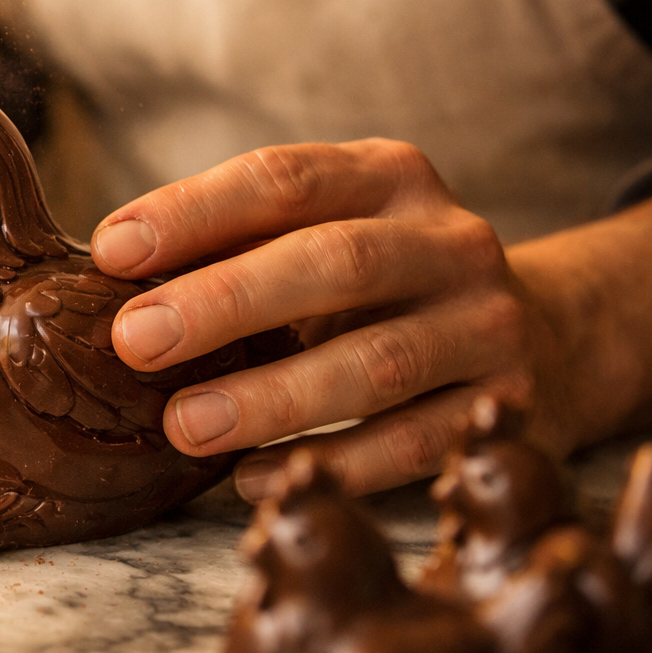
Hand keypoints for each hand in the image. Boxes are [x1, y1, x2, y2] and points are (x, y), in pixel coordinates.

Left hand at [90, 139, 651, 499]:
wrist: (543, 333)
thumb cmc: (379, 284)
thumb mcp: (324, 234)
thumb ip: (235, 244)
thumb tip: (109, 280)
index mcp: (388, 175)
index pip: (283, 178)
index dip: (193, 212)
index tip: (109, 252)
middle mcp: (449, 240)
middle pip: (335, 262)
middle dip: (225, 301)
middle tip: (134, 342)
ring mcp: (489, 325)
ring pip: (376, 363)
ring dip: (271, 398)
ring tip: (183, 426)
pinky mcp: (511, 408)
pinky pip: (413, 445)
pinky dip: (330, 465)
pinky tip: (254, 477)